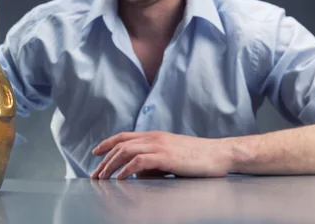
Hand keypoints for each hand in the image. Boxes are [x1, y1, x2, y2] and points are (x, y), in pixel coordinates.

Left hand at [90, 131, 233, 179]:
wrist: (220, 154)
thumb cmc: (197, 158)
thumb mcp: (171, 157)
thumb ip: (152, 162)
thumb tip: (135, 173)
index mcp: (154, 135)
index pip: (124, 136)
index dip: (107, 143)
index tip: (95, 153)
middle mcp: (154, 137)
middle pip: (121, 145)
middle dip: (105, 160)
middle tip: (95, 174)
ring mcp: (160, 146)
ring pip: (126, 151)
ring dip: (111, 165)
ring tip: (103, 178)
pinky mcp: (166, 157)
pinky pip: (140, 161)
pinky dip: (127, 169)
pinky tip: (120, 178)